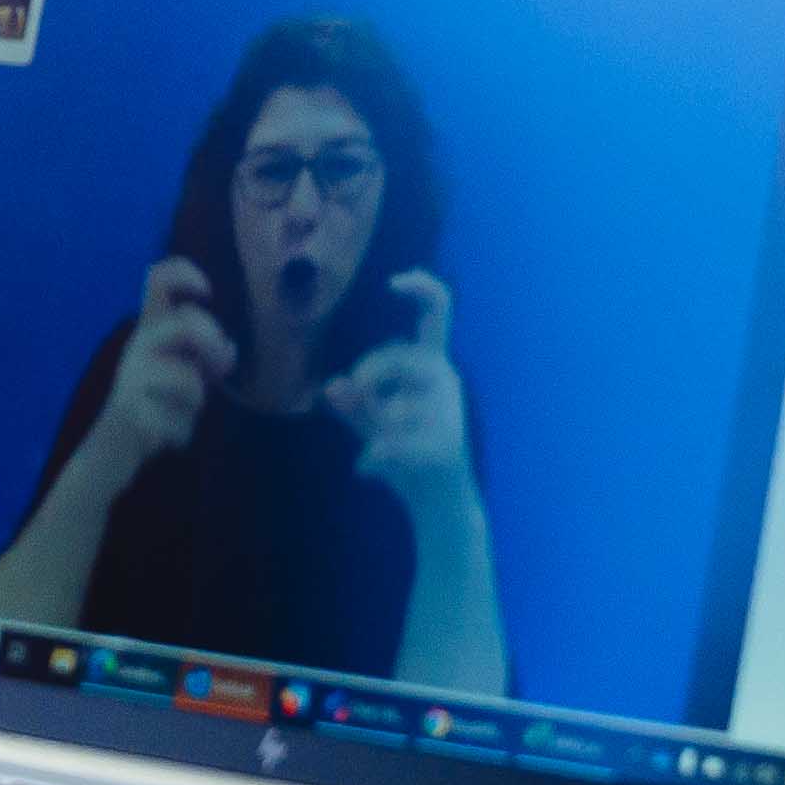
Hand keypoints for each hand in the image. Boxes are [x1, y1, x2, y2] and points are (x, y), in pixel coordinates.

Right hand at [89, 259, 234, 475]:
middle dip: (213, 346)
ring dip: (197, 401)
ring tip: (184, 412)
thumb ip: (208, 355)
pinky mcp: (128, 410)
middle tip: (218, 369)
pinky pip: (178, 420)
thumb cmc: (156, 402)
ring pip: (187, 380)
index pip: (158, 280)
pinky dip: (182, 433)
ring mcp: (130, 377)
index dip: (184, 273)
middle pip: (186, 324)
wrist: (112, 449)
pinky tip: (169, 436)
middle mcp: (137, 345)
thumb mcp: (186, 372)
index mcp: (150, 328)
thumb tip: (229, 350)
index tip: (206, 291)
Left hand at [329, 269, 472, 498]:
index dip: (421, 288)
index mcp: (432, 365)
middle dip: (371, 370)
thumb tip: (333, 386)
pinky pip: (396, 444)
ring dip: (376, 423)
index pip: (437, 313)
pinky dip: (373, 456)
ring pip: (398, 405)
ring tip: (369, 447)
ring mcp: (450, 413)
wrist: (439, 504)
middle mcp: (446, 380)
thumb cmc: (405, 453)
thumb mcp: (372, 422)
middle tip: (353, 393)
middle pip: (402, 356)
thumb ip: (353, 403)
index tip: (394, 281)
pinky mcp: (447, 445)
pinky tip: (366, 466)